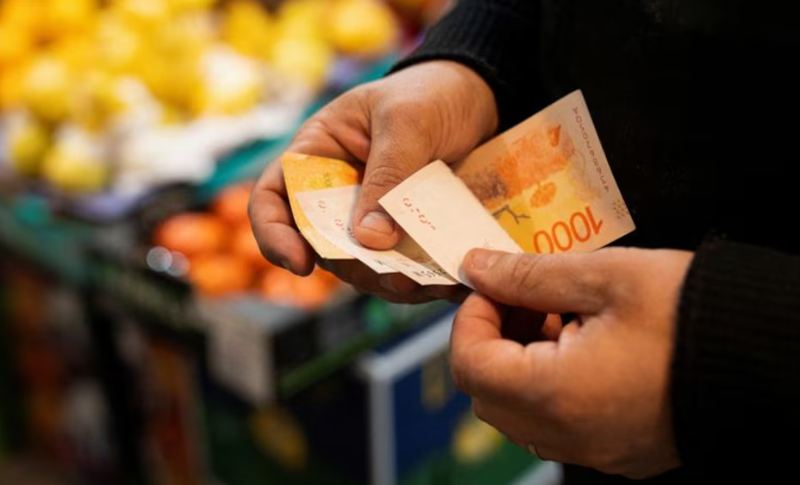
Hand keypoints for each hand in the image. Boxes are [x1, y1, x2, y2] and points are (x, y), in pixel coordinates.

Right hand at [249, 60, 497, 302]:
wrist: (477, 98)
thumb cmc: (429, 94)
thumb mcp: (407, 122)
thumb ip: (388, 175)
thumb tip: (370, 239)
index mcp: (315, 153)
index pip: (272, 199)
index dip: (274, 234)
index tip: (300, 264)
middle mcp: (334, 190)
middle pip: (320, 244)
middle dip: (351, 267)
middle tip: (393, 276)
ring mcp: (368, 215)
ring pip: (361, 264)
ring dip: (387, 280)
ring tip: (423, 283)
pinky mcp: (402, 231)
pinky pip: (398, 265)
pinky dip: (417, 278)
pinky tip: (442, 281)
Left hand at [450, 247, 693, 477]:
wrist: (768, 355)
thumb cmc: (691, 313)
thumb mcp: (605, 279)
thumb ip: (529, 275)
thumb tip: (477, 267)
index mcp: (556, 394)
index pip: (470, 365)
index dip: (471, 318)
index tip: (493, 286)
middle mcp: (568, 434)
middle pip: (489, 393)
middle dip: (494, 338)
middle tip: (526, 298)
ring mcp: (594, 448)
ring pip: (520, 411)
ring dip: (521, 361)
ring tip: (562, 315)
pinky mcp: (617, 448)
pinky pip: (558, 422)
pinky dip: (550, 383)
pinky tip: (585, 343)